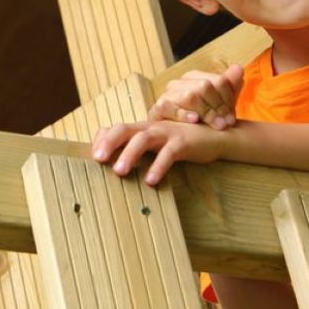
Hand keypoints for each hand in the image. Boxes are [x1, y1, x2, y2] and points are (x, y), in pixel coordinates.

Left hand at [92, 119, 224, 185]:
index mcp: (143, 128)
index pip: (116, 128)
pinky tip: (151, 180)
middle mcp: (152, 127)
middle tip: (98, 160)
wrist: (215, 137)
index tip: (92, 156)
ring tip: (119, 172)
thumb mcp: (158, 145)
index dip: (102, 140)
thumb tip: (116, 165)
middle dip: (109, 143)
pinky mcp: (183, 143)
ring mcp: (167, 133)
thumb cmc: (182, 143)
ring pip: (143, 138)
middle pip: (124, 128)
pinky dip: (158, 166)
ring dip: (129, 154)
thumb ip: (140, 150)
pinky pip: (168, 153)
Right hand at [148, 63, 242, 129]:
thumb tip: (238, 68)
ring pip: (190, 96)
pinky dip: (183, 114)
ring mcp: (167, 95)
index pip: (219, 80)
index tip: (232, 116)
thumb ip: (229, 86)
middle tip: (227, 123)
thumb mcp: (218, 104)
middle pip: (205, 86)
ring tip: (217, 125)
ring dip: (206, 112)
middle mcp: (179, 83)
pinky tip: (194, 120)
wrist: (174, 136)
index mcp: (194, 78)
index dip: (229, 98)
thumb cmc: (198, 120)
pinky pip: (168, 107)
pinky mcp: (157, 109)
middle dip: (219, 107)